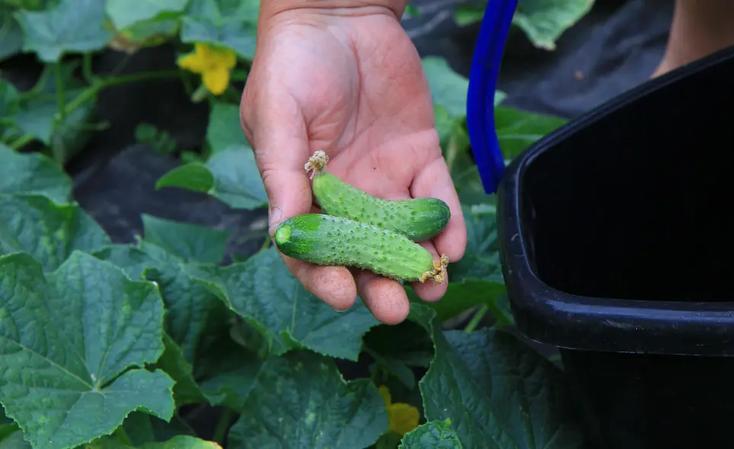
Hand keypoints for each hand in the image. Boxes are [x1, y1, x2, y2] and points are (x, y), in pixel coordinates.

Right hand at [240, 3, 466, 323]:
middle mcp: (346, 196)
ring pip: (403, 234)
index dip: (325, 276)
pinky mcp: (419, 157)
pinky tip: (452, 245)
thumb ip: (282, 175)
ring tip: (433, 285)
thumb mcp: (276, 119)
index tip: (343, 295)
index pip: (313, 249)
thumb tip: (282, 234)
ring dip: (419, 263)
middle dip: (381, 284)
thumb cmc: (292, 66)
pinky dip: (446, 223)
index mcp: (304, 193)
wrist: (341, 16)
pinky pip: (435, 198)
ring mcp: (384, 179)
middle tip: (397, 309)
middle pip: (364, 252)